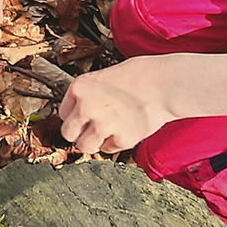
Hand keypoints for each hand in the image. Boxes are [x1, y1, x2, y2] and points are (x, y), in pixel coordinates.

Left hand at [59, 55, 186, 153]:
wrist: (163, 83)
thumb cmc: (138, 77)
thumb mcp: (102, 78)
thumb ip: (87, 97)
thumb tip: (77, 117)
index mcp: (79, 88)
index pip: (63, 114)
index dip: (76, 116)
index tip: (86, 117)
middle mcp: (86, 107)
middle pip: (68, 133)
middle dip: (80, 133)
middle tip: (94, 128)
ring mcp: (102, 125)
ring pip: (84, 146)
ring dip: (95, 142)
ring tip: (109, 131)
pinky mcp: (121, 139)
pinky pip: (109, 149)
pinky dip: (117, 142)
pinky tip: (127, 127)